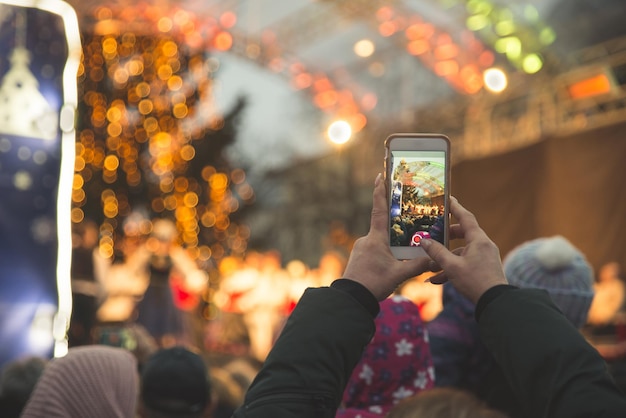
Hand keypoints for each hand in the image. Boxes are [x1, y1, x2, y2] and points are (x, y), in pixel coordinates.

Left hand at [342, 174, 431, 299]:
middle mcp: (367, 240)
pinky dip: (385, 254)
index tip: (380, 176)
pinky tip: (391, 265)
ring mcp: (362, 249)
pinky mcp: (359, 258)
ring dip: (392, 246)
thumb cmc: (372, 284)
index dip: (380, 192)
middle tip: (408, 225)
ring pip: (381, 242)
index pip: (379, 210)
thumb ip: (417, 265)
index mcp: (376, 238)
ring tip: (401, 257)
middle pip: (385, 228)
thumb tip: (434, 259)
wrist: (351, 299)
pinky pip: (375, 251)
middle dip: (396, 227)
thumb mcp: (399, 275)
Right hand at [421, 197, 507, 303]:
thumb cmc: (475, 281)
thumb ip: (437, 252)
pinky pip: (465, 263)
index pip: (466, 217)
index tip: (447, 199)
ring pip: (461, 252)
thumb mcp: (452, 266)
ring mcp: (484, 257)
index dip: (455, 208)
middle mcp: (483, 245)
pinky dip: (452, 268)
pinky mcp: (484, 268)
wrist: (495, 302)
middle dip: (446, 235)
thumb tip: (424, 241)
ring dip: (446, 258)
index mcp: (478, 240)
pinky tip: (437, 280)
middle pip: (463, 234)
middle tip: (434, 233)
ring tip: (430, 267)